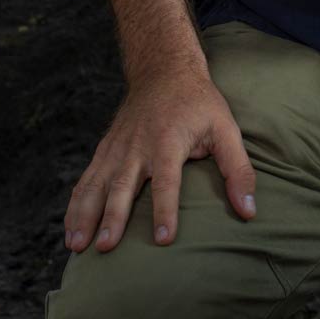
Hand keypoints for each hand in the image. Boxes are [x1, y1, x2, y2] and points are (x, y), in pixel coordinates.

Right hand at [63, 69, 258, 253]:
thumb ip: (238, 170)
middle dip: (112, 218)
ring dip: (85, 215)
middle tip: (105, 247)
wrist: (163, 70)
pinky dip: (76, 204)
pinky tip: (70, 229)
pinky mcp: (105, 150)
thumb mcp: (226, 130)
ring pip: (97, 185)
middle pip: (122, 186)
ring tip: (77, 246)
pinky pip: (87, 179)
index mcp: (168, 141)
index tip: (164, 239)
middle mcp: (137, 146)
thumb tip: (249, 211)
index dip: (166, 210)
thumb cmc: (199, 103)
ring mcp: (117, 148)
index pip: (167, 181)